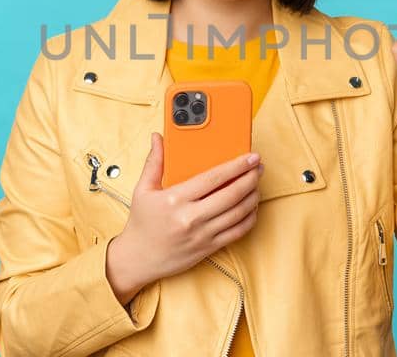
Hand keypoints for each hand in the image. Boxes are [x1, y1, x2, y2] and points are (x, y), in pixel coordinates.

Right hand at [105, 132, 262, 303]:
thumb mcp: (142, 190)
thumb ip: (154, 162)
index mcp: (175, 199)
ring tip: (257, 184)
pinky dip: (249, 218)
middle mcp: (191, 217)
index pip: (213, 178)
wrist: (138, 259)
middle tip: (258, 167)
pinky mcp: (209, 248)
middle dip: (250, 178)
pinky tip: (251, 207)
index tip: (250, 157)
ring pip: (238, 213)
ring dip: (253, 196)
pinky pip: (237, 232)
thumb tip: (157, 138)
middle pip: (232, 194)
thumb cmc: (141, 223)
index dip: (236, 165)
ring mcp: (202, 234)